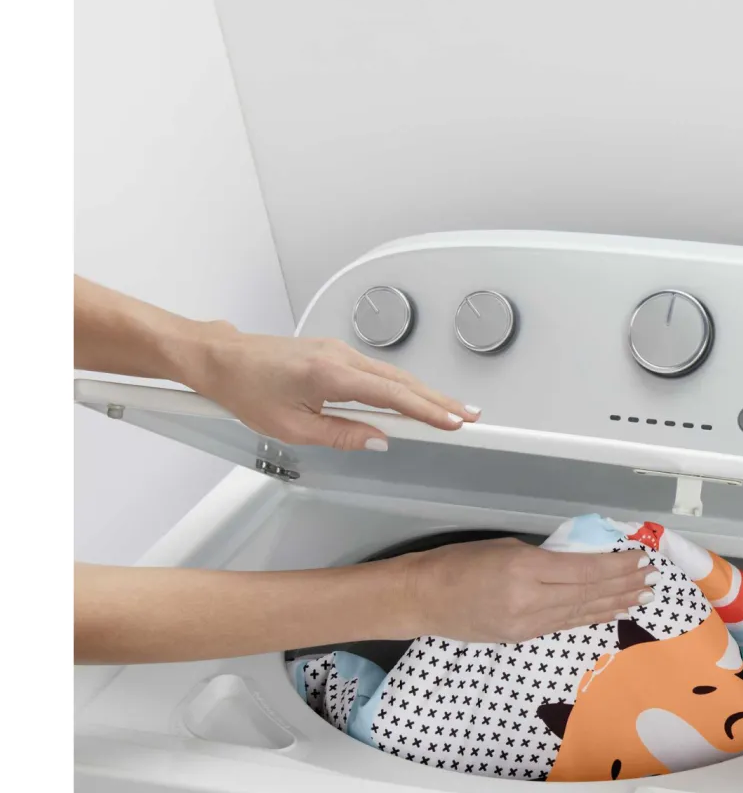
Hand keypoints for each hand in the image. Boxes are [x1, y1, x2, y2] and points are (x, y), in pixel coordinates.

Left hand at [191, 325, 478, 450]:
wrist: (220, 358)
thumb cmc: (245, 389)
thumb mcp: (290, 427)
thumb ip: (340, 435)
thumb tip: (377, 441)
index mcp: (331, 375)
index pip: (393, 396)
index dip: (429, 411)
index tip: (455, 422)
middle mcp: (341, 357)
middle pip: (403, 382)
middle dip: (440, 401)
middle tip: (471, 417)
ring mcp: (340, 351)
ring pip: (394, 376)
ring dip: (425, 394)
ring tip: (452, 411)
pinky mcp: (336, 353)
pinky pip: (378, 372)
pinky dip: (403, 387)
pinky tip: (416, 399)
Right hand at [383, 539, 658, 642]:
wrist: (422, 599)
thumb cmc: (457, 563)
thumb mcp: (504, 546)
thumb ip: (543, 556)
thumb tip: (578, 560)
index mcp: (525, 569)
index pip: (584, 570)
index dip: (617, 565)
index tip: (640, 557)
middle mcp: (530, 600)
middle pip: (589, 593)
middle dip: (624, 585)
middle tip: (652, 578)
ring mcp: (527, 624)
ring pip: (582, 612)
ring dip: (615, 603)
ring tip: (642, 596)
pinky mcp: (522, 637)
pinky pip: (565, 624)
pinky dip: (592, 616)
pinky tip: (611, 611)